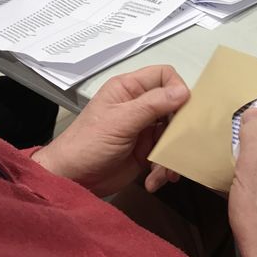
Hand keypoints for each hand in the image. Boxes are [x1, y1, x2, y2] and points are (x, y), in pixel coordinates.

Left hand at [31, 66, 189, 196]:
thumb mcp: (121, 121)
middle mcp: (139, 106)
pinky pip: (165, 155)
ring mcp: (143, 129)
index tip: (184, 108)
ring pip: (172, 134)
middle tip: (181, 143)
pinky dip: (163, 169)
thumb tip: (183, 92)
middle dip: (178, 128)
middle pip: (174, 107)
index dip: (177, 88)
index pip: (163, 76)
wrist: (72, 180)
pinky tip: (154, 180)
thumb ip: (152, 105)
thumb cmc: (87, 145)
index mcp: (129, 89)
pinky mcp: (146, 151)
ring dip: (172, 154)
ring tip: (165, 172)